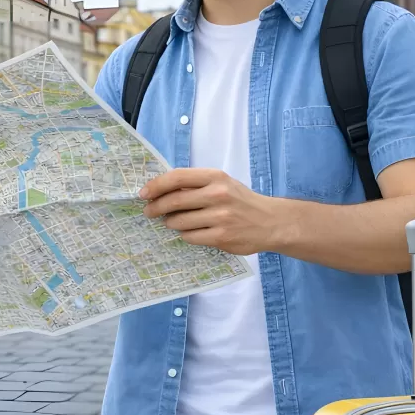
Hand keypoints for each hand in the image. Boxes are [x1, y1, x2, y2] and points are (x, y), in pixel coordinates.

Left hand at [140, 168, 281, 255]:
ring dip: (170, 223)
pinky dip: (185, 235)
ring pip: (179, 222)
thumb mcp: (221, 184)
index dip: (156, 185)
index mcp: (215, 177)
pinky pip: (190, 237)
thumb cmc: (240, 201)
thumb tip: (160, 190)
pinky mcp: (221, 237)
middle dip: (156, 208)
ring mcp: (220, 217)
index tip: (143, 194)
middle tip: (149, 212)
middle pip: (174, 201)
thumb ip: (196, 185)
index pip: (177, 177)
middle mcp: (217, 195)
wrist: (270, 222)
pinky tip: (189, 232)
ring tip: (173, 222)